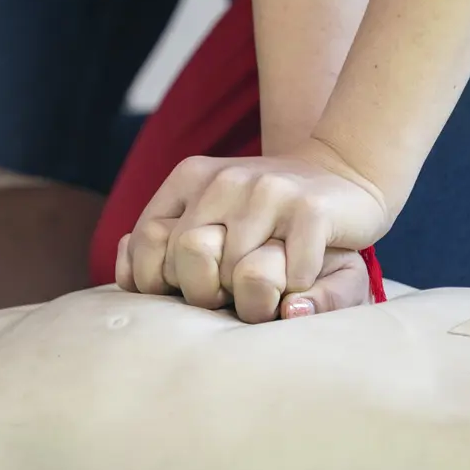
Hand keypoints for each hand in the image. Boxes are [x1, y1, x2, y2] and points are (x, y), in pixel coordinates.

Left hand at [116, 140, 391, 321]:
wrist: (342, 170)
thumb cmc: (263, 214)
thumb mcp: (208, 214)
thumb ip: (161, 243)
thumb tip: (127, 279)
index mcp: (190, 177)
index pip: (146, 242)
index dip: (157, 279)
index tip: (183, 289)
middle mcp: (224, 179)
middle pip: (189, 260)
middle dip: (205, 293)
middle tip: (228, 297)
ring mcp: (268, 191)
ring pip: (239, 274)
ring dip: (254, 299)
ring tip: (267, 293)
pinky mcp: (310, 209)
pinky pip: (288, 276)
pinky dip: (294, 292)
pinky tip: (299, 280)